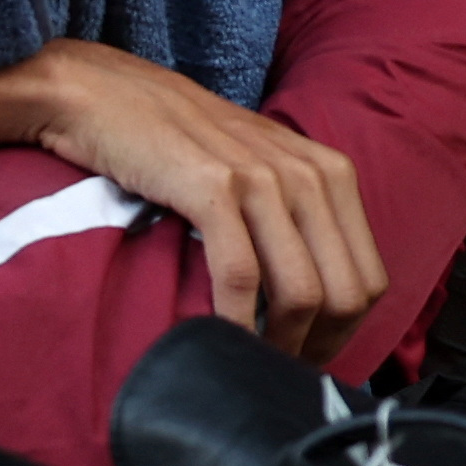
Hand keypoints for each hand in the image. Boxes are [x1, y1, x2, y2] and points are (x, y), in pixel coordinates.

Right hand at [0, 38, 386, 362]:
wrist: (97, 91)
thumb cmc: (167, 138)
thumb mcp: (251, 166)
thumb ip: (286, 214)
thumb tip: (302, 291)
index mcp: (326, 170)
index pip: (368, 276)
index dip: (346, 332)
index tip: (308, 358)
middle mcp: (306, 173)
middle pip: (346, 292)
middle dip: (318, 348)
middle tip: (279, 374)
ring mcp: (262, 178)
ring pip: (302, 291)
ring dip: (279, 344)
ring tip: (249, 364)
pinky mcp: (212, 188)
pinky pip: (241, 276)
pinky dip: (236, 322)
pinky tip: (220, 342)